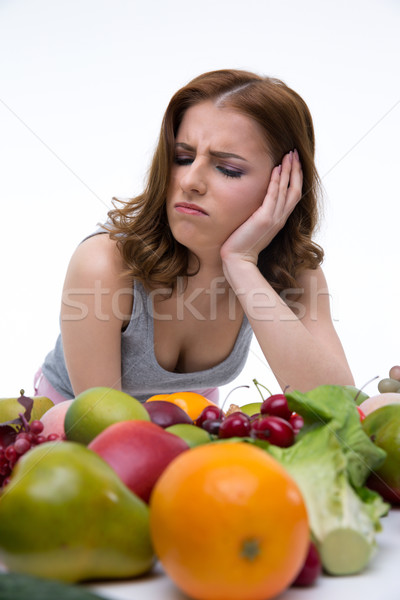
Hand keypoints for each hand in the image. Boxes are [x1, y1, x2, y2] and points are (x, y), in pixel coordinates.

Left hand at [220, 149, 302, 265]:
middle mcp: (280, 218)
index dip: (295, 177)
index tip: (293, 162)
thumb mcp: (254, 225)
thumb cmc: (241, 244)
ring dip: (288, 171)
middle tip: (294, 152)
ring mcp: (274, 218)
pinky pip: (273, 196)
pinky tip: (276, 168)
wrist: (237, 259)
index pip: (292, 194)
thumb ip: (259, 213)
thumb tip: (256, 203)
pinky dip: (276, 182)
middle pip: (294, 189)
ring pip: (286, 190)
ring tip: (288, 155)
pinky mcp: (264, 219)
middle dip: (295, 170)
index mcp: (279, 219)